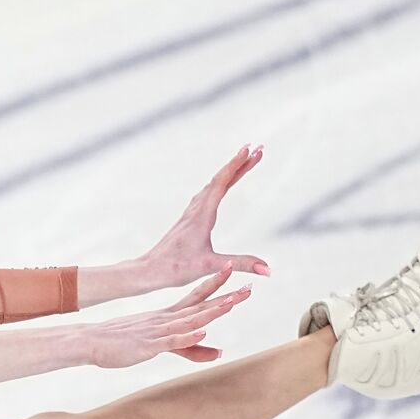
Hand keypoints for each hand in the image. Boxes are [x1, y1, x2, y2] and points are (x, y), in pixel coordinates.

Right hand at [85, 263, 249, 364]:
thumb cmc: (123, 343)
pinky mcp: (148, 345)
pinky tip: (201, 332)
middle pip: (201, 307)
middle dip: (226, 298)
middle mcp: (166, 319)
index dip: (216, 284)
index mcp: (169, 315)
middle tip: (248, 288)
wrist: (91, 340)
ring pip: (190, 321)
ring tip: (230, 303)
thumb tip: (219, 352)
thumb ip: (190, 349)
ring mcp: (158, 331)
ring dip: (211, 313)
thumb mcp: (162, 346)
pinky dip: (187, 336)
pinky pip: (171, 341)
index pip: (197, 296)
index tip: (233, 270)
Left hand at [134, 144, 269, 290]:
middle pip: (220, 179)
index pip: (221, 183)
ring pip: (214, 184)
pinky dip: (220, 182)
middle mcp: (196, 209)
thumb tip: (268, 270)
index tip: (251, 150)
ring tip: (246, 159)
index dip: (236, 165)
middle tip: (259, 148)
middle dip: (240, 163)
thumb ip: (241, 264)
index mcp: (202, 216)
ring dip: (230, 170)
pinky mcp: (190, 218)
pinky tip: (222, 182)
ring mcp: (192, 212)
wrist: (150, 269)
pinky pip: (208, 192)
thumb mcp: (211, 265)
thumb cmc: (177, 268)